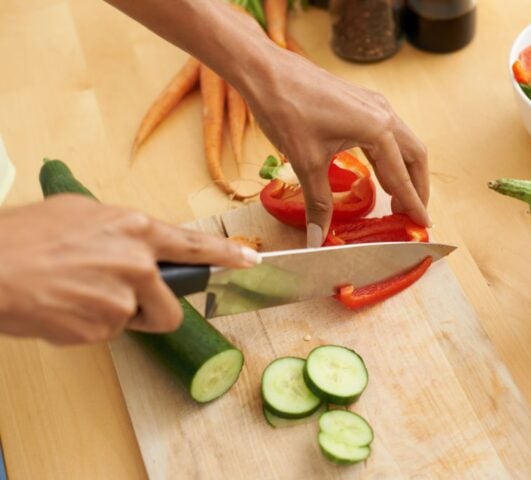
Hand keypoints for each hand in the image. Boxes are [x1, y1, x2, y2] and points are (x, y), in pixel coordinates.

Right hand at [0, 195, 258, 343]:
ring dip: (112, 316)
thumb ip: (122, 231)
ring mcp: (123, 300)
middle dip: (151, 311)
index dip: (226, 255)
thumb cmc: (25, 235)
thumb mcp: (82, 214)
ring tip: (75, 294)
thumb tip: (139, 246)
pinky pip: (104, 334)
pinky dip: (85, 326)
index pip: (194, 245)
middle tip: (117, 299)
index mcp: (136, 229)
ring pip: (133, 321)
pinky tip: (61, 307)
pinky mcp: (102, 328)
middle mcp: (139, 264)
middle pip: (169, 307)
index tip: (251, 261)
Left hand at [102, 0, 429, 246]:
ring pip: (403, 142)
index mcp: (377, 129)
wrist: (266, 71)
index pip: (401, 175)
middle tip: (411, 214)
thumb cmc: (286, 110)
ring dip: (405, 170)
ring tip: (398, 197)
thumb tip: (317, 237)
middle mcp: (383, 114)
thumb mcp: (306, 162)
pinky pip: (387, 132)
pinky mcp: (361, 101)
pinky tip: (378, 170)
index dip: (413, 203)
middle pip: (415, 156)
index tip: (423, 223)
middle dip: (416, 187)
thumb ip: (318, 203)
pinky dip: (390, 156)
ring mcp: (374, 104)